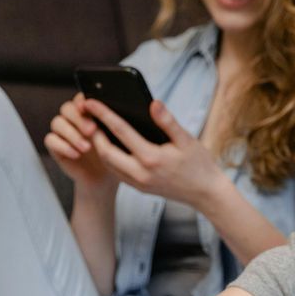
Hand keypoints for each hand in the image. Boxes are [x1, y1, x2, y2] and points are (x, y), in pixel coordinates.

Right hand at [43, 93, 117, 191]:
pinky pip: (50, 140)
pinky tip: (76, 154)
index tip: (90, 107)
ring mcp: (62, 131)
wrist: (103, 177)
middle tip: (92, 130)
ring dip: (72, 134)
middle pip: (67, 108)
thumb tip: (114, 114)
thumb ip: (112, 124)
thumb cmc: (112, 154)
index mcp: (88, 111)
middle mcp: (73, 118)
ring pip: (57, 123)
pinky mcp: (55, 146)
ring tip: (86, 147)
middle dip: (79, 119)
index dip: (84, 101)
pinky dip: (63, 146)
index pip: (81, 98)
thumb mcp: (116, 139)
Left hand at [83, 98, 227, 206]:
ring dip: (99, 146)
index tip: (91, 102)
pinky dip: (109, 157)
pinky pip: (116, 171)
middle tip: (88, 116)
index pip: (121, 131)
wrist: (206, 193)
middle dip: (93, 132)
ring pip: (108, 163)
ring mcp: (138, 183)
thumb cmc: (199, 164)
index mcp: (151, 158)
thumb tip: (153, 103)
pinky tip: (109, 144)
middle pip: (105, 151)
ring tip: (95, 128)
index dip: (103, 114)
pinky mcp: (139, 188)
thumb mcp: (187, 140)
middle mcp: (140, 173)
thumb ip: (168, 121)